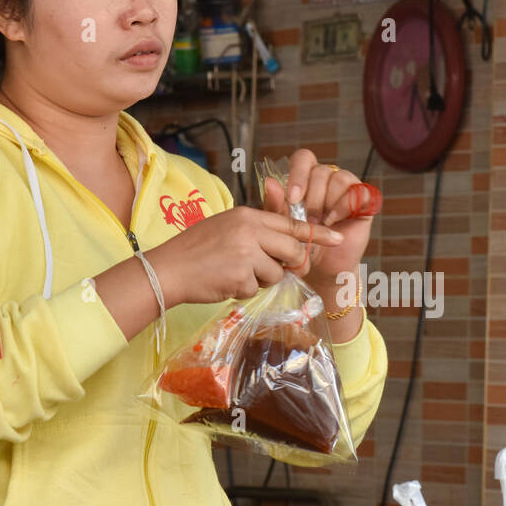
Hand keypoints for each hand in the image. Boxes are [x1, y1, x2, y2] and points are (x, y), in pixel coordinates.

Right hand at [150, 205, 343, 305]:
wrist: (167, 269)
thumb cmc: (196, 250)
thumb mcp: (227, 227)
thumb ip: (256, 231)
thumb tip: (286, 245)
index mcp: (248, 215)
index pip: (291, 223)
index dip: (317, 233)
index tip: (337, 238)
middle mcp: (250, 230)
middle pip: (292, 250)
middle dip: (290, 264)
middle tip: (275, 269)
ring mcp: (246, 253)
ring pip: (276, 273)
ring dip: (261, 279)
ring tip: (235, 272)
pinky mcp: (241, 276)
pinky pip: (257, 289)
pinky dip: (243, 290)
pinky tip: (225, 282)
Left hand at [261, 148, 375, 286]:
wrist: (322, 267)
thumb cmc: (302, 243)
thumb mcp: (284, 225)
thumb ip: (276, 205)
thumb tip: (269, 182)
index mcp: (307, 177)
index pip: (304, 158)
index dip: (298, 174)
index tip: (293, 198)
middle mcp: (328, 178)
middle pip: (320, 171)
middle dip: (312, 199)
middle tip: (309, 221)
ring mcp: (348, 188)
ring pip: (339, 178)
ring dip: (328, 203)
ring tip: (322, 223)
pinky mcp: (365, 201)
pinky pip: (359, 192)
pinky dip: (345, 206)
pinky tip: (335, 221)